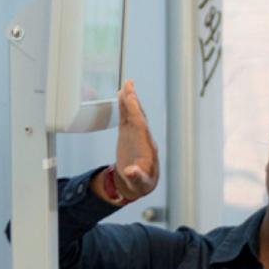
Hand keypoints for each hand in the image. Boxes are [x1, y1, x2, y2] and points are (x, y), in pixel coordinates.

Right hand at [93, 80, 158, 202]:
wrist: (139, 184)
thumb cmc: (140, 184)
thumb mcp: (139, 183)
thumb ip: (136, 176)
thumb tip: (131, 171)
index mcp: (147, 147)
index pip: (140, 126)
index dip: (135, 112)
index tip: (131, 99)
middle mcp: (143, 137)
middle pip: (139, 115)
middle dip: (134, 101)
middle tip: (129, 84)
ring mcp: (136, 135)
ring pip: (134, 114)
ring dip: (130, 100)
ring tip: (127, 85)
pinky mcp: (129, 136)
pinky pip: (127, 118)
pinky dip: (124, 107)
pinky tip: (122, 97)